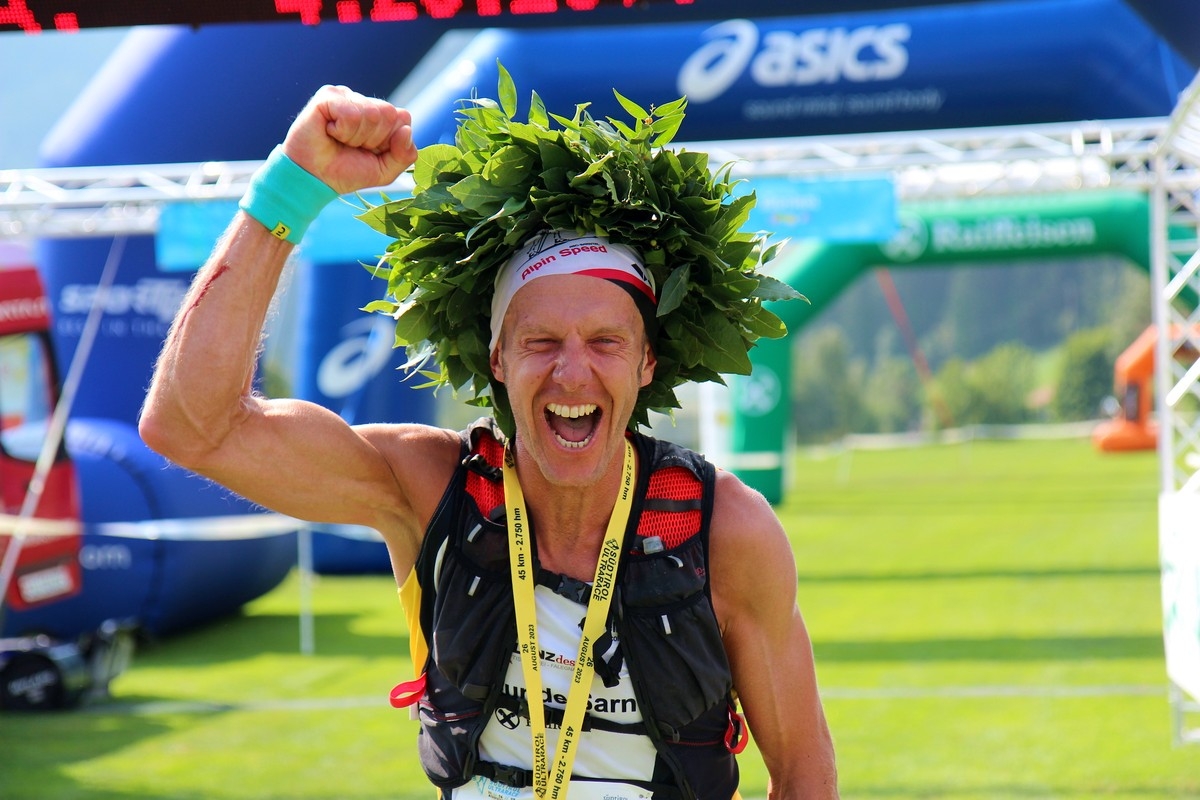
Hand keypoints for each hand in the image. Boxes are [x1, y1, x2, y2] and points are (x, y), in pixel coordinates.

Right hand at [281, 85, 417, 194]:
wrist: (313, 178)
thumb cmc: (346, 172)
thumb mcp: (384, 171)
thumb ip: (405, 155)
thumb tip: (406, 129)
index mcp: (380, 116)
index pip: (403, 118)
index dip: (389, 142)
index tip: (370, 151)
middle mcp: (364, 102)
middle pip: (389, 113)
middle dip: (373, 139)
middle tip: (352, 146)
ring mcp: (346, 95)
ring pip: (371, 114)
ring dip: (356, 137)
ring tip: (339, 140)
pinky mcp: (328, 95)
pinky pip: (351, 114)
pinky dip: (342, 131)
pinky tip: (329, 132)